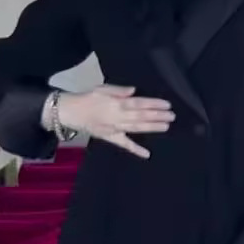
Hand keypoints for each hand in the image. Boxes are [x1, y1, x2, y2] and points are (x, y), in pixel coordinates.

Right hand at [51, 85, 173, 158]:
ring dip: (152, 128)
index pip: (138, 104)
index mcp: (116, 104)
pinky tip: (147, 154)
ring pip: (136, 128)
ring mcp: (115, 128)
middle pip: (140, 116)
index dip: (153, 104)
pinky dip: (135, 149)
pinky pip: (124, 144)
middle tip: (172, 116)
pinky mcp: (111, 137)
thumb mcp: (102, 89)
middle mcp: (117, 117)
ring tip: (166, 127)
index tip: (166, 105)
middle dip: (157, 116)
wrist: (72, 112)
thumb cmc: (88, 98)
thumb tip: (134, 91)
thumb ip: (118, 91)